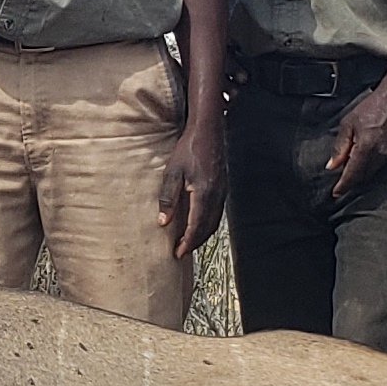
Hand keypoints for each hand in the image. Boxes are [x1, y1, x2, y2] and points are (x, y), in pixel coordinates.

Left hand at [159, 123, 227, 259]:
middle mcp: (217, 197)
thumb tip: (163, 222)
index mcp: (204, 194)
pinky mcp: (222, 188)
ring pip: (214, 222)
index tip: (178, 253)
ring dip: (201, 235)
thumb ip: (168, 198)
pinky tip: (198, 224)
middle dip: (194, 243)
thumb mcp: (172, 173)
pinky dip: (207, 224)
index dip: (187, 243)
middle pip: (207, 229)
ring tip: (188, 243)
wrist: (208, 131)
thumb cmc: (189, 149)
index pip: (195, 226)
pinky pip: (217, 213)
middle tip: (181, 252)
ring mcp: (222, 192)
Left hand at [324, 75, 386, 201]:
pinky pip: (386, 162)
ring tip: (362, 150)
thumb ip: (340, 147)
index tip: (336, 193)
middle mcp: (381, 154)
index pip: (352, 174)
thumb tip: (332, 166)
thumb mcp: (349, 123)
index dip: (343, 186)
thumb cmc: (373, 106)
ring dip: (366, 167)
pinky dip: (378, 159)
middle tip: (346, 169)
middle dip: (354, 175)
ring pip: (375, 170)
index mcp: (366, 147)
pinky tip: (376, 145)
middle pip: (364, 175)